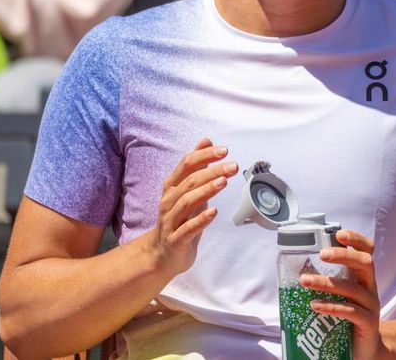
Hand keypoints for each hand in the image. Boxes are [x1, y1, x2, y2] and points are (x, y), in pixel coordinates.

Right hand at [145, 138, 237, 277]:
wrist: (162, 254)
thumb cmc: (179, 219)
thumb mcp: (187, 190)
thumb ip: (196, 166)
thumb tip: (206, 141)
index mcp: (172, 187)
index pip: (186, 165)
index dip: (204, 156)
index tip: (224, 151)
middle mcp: (168, 201)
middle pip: (189, 182)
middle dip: (212, 172)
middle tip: (232, 166)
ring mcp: (170, 221)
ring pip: (186, 202)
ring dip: (206, 191)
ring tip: (223, 182)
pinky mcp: (176, 240)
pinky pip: (188, 229)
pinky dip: (201, 219)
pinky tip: (214, 212)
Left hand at [304, 229, 385, 359]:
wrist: (366, 350)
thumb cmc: (348, 320)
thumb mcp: (342, 297)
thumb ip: (329, 283)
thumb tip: (296, 270)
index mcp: (364, 278)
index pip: (367, 251)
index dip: (357, 240)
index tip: (339, 234)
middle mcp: (370, 288)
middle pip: (365, 263)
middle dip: (343, 256)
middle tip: (322, 255)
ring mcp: (371, 305)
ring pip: (351, 288)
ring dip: (326, 283)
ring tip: (304, 281)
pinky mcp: (368, 323)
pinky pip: (351, 312)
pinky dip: (331, 307)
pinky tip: (314, 306)